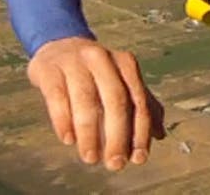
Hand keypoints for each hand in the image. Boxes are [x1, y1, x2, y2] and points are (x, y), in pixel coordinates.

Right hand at [27, 36, 165, 169]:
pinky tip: (68, 140)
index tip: (137, 158)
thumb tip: (160, 134)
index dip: (140, 132)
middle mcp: (101, 58)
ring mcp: (74, 62)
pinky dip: (64, 120)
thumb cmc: (95, 73)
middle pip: (115, 100)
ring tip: (91, 157)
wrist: (59, 46)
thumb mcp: (120, 82)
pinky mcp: (49, 69)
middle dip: (117, 136)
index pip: (138, 100)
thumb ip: (141, 105)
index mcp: (125, 62)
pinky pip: (57, 97)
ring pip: (86, 100)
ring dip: (90, 133)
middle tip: (115, 163)